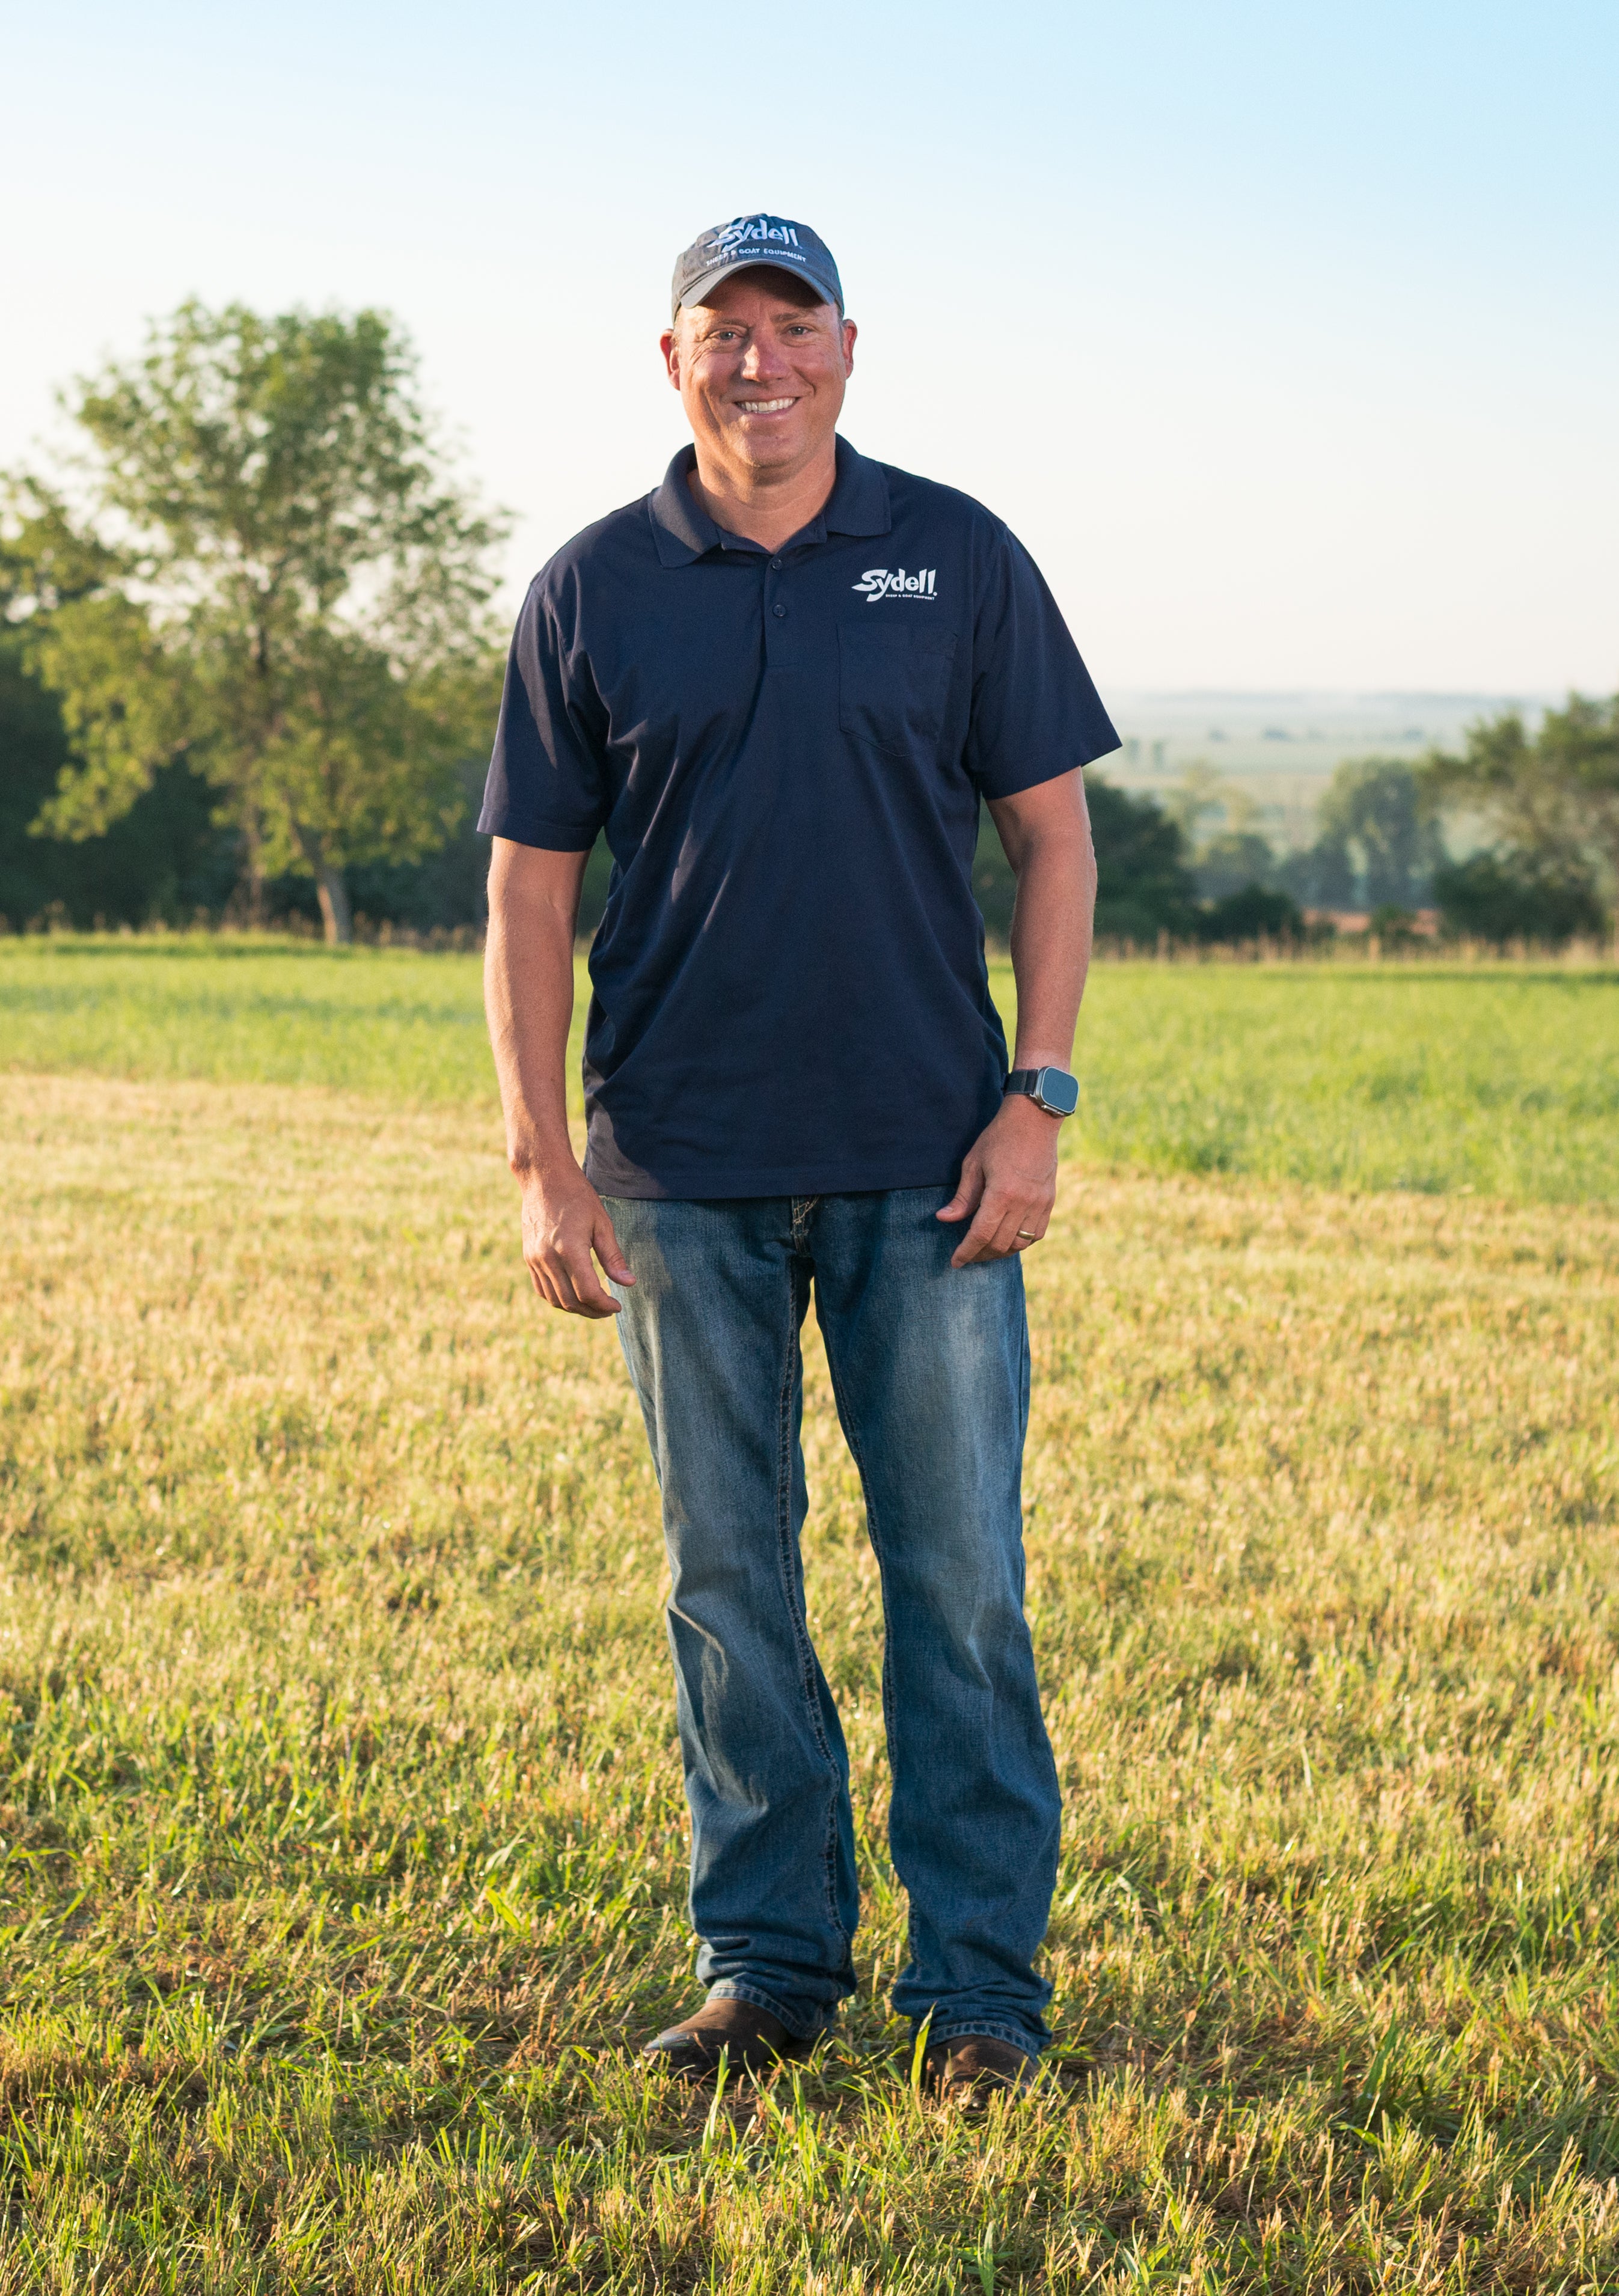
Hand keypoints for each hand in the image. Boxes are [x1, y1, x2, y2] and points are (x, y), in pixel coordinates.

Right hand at [518, 1162, 633, 1315]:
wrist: (543, 1178)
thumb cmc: (577, 1196)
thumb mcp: (601, 1223)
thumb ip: (613, 1256)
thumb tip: (629, 1283)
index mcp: (569, 1249)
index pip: (588, 1292)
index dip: (604, 1305)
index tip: (617, 1306)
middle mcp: (548, 1258)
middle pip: (571, 1301)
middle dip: (592, 1311)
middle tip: (608, 1310)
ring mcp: (535, 1259)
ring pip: (555, 1299)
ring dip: (576, 1308)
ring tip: (594, 1306)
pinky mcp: (528, 1257)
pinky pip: (541, 1289)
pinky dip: (558, 1299)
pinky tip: (573, 1295)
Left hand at [935, 1096, 1060, 1266]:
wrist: (1034, 1120)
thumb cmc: (999, 1138)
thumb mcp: (973, 1163)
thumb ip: (963, 1197)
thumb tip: (944, 1219)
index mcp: (1002, 1193)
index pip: (981, 1234)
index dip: (966, 1252)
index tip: (955, 1262)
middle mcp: (1024, 1203)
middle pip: (1000, 1243)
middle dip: (981, 1254)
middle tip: (967, 1255)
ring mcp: (1040, 1204)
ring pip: (1020, 1244)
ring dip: (1001, 1251)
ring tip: (986, 1250)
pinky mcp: (1049, 1202)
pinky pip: (1037, 1234)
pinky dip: (1021, 1242)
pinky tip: (1008, 1240)